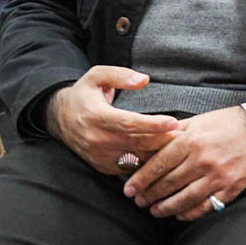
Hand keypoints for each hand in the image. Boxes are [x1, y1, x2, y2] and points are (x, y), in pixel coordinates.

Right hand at [45, 66, 179, 175]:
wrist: (59, 119)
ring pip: (138, 159)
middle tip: (186, 135)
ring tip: (179, 147)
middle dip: (164, 140)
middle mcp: (97, 139)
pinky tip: (163, 157)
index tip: (173, 122)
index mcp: (96, 116)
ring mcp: (101, 157)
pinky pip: (132, 168)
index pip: (129, 123)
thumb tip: (144, 80)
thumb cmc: (83, 95)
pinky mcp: (104, 168)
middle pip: (138, 143)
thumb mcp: (96, 76)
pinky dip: (148, 164)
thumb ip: (120, 76)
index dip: (153, 124)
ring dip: (159, 154)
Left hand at [122, 106, 245, 219]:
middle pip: (169, 183)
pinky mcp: (232, 188)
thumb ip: (174, 132)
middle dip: (149, 194)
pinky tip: (179, 215)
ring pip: (185, 198)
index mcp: (190, 141)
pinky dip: (191, 213)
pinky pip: (207, 206)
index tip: (129, 188)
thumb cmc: (227, 123)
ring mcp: (218, 176)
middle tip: (137, 201)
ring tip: (154, 211)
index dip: (141, 178)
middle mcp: (202, 160)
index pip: (158, 164)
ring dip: (166, 207)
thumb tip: (150, 138)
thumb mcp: (197, 121)